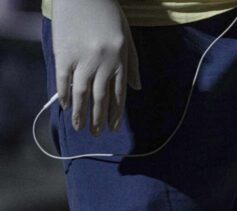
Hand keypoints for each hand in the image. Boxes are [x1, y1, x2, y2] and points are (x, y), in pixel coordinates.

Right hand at [52, 0, 140, 135]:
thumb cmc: (108, 14)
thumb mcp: (127, 38)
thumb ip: (131, 64)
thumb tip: (136, 89)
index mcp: (120, 60)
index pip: (119, 94)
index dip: (116, 113)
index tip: (113, 128)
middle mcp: (103, 62)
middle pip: (100, 97)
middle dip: (98, 118)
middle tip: (96, 134)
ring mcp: (83, 58)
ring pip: (82, 93)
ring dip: (80, 112)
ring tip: (80, 127)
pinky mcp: (64, 53)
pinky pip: (63, 79)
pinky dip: (64, 94)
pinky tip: (65, 106)